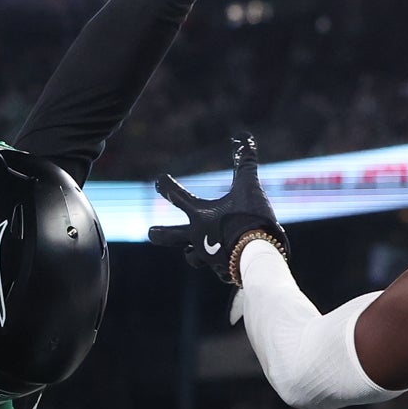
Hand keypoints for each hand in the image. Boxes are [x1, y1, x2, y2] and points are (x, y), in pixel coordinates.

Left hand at [152, 137, 284, 284]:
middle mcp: (198, 237)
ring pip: (192, 257)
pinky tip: (224, 268)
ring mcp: (208, 257)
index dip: (167, 187)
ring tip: (192, 252)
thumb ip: (245, 163)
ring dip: (192, 254)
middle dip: (161, 234)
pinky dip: (220, 268)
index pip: (178, 197)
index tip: (158, 181)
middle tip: (149, 232)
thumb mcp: (248, 187)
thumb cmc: (249, 217)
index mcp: (201, 216)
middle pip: (172, 236)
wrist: (258, 252)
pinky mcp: (222, 271)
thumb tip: (244, 137)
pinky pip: (217, 270)